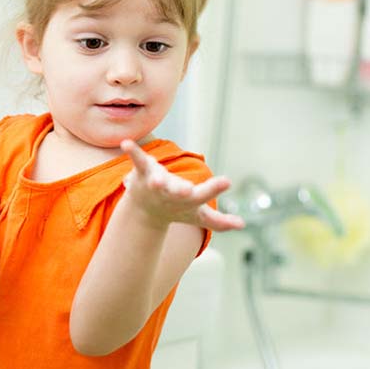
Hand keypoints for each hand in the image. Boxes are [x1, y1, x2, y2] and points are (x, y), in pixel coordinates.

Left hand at [120, 139, 243, 231]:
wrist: (144, 213)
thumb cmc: (177, 210)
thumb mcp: (199, 216)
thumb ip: (220, 222)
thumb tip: (242, 225)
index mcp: (188, 200)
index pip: (203, 195)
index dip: (214, 188)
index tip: (227, 181)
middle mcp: (171, 193)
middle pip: (178, 192)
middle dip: (181, 191)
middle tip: (186, 190)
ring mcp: (155, 183)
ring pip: (156, 181)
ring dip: (156, 180)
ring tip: (156, 179)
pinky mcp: (143, 172)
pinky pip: (137, 161)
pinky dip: (132, 152)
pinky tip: (126, 143)